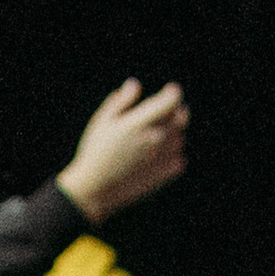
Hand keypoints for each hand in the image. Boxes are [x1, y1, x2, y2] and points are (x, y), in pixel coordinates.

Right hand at [56, 76, 187, 223]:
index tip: (169, 90)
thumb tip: (134, 84)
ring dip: (173, 134)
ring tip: (157, 136)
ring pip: (179, 138)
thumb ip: (120, 101)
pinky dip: (173, 156)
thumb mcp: (102, 122)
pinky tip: (158, 156)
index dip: (172, 92)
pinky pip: (179, 160)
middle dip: (176, 111)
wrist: (93, 191)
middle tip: (167, 112)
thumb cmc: (94, 154)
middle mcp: (156, 138)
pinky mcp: (164, 176)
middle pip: (181, 117)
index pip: (172, 100)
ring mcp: (162, 158)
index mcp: (141, 122)